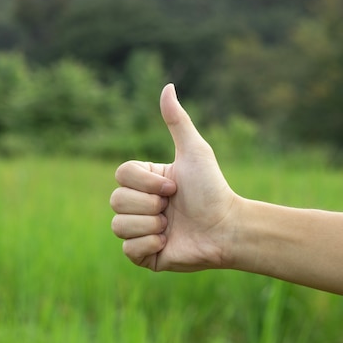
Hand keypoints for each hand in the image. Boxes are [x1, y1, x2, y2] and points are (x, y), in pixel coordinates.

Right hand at [110, 84, 239, 271]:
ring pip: (118, 225)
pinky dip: (149, 245)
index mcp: (144, 182)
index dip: (146, 183)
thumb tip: (168, 86)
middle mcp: (137, 205)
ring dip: (149, 225)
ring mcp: (138, 230)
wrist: (227, 228)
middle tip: (172, 208)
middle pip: (115, 200)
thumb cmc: (213, 189)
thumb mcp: (194, 151)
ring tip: (171, 227)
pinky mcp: (143, 255)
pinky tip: (168, 243)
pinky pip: (127, 249)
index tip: (173, 187)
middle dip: (149, 205)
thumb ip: (177, 121)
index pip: (121, 176)